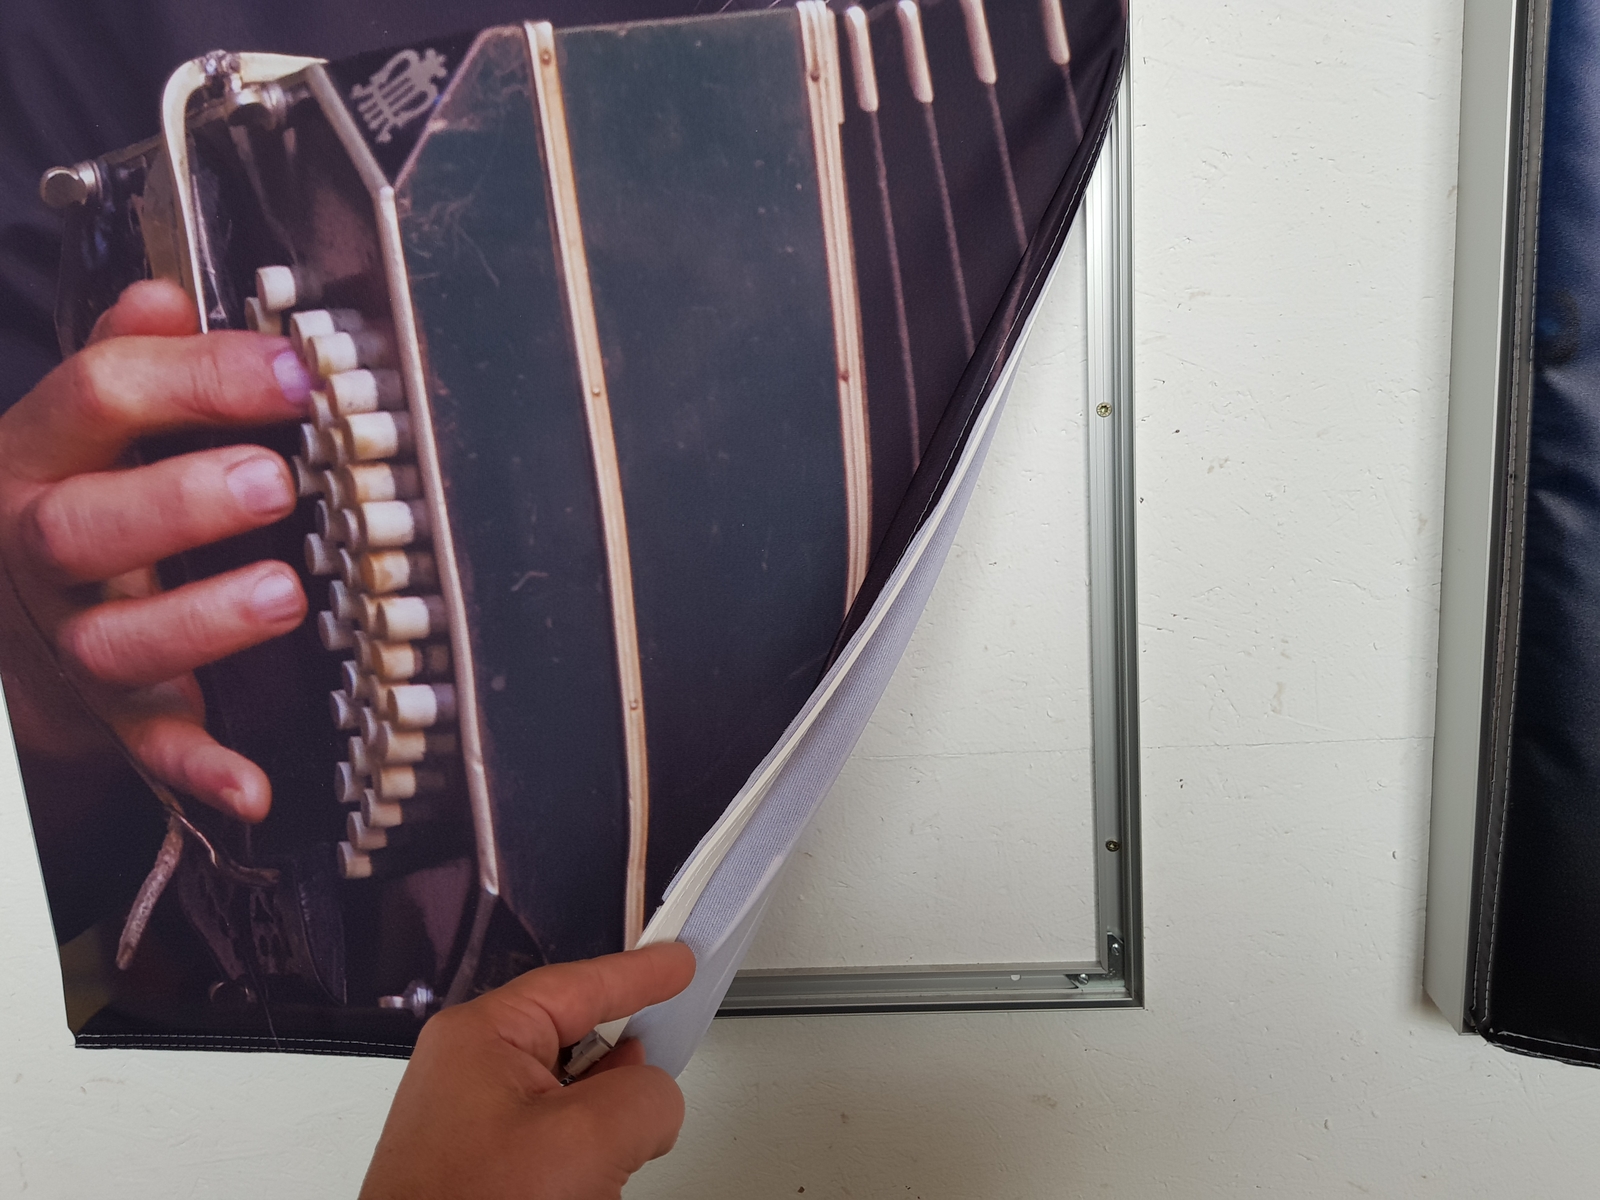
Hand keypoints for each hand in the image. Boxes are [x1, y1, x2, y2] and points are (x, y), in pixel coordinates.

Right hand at [0, 279, 314, 823]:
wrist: (8, 623)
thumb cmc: (76, 496)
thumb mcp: (83, 422)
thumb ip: (129, 363)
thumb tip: (166, 297)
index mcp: (45, 455)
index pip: (100, 396)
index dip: (197, 378)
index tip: (293, 373)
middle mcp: (46, 545)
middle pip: (84, 525)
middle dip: (180, 502)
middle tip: (272, 481)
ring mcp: (75, 634)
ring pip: (114, 640)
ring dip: (201, 622)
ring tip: (285, 594)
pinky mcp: (110, 712)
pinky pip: (149, 748)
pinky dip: (201, 768)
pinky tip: (255, 783)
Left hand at [361, 942, 696, 1199]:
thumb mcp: (586, 1139)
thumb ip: (646, 1097)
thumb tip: (655, 1097)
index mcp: (482, 1037)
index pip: (579, 983)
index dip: (640, 972)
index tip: (678, 961)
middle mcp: (469, 1069)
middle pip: (575, 1035)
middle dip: (623, 1055)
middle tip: (668, 1042)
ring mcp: (471, 1119)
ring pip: (567, 1091)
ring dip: (602, 1117)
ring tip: (618, 1153)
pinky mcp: (480, 1162)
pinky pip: (550, 1133)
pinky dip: (583, 1151)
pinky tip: (596, 1179)